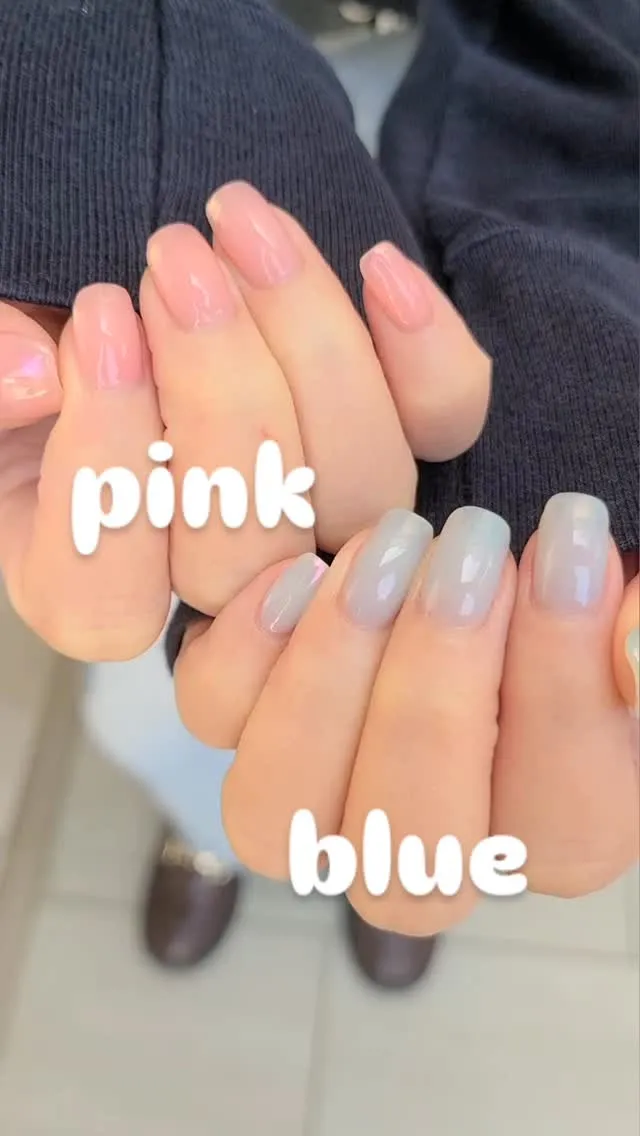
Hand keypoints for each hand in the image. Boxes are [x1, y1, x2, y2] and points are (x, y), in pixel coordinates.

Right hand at [0, 182, 489, 659]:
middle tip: (172, 260)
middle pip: (249, 550)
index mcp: (92, 575)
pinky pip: (442, 426)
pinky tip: (377, 270)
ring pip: (357, 488)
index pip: (106, 598)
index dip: (110, 471)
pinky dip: (424, 350)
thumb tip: (35, 377)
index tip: (98, 323)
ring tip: (241, 228)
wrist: (151, 254)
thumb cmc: (49, 322)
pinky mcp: (390, 435)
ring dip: (311, 349)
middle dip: (219, 393)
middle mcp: (216, 571)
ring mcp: (317, 511)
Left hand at [174, 504, 638, 934]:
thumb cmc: (561, 563)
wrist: (484, 524)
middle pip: (414, 857)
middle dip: (438, 691)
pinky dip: (244, 652)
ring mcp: (321, 792)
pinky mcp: (250, 716)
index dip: (563, 688)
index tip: (570, 541)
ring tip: (388, 548)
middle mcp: (429, 840)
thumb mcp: (618, 588)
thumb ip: (638, 627)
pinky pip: (213, 723)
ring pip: (281, 819)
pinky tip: (303, 568)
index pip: (566, 829)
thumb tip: (630, 648)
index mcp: (554, 825)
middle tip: (471, 546)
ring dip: (330, 680)